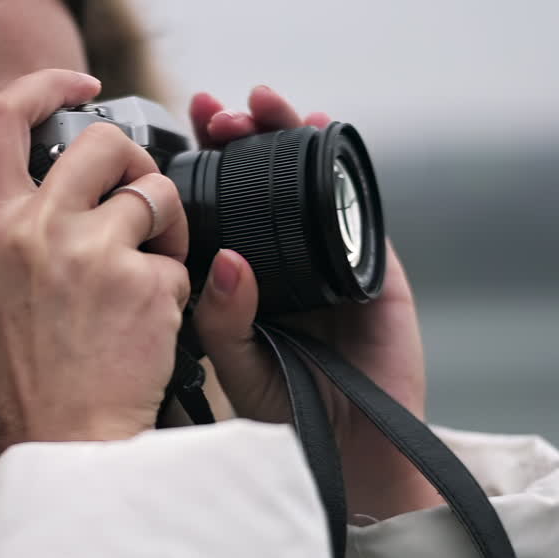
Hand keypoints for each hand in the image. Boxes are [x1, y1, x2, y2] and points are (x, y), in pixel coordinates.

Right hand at [0, 70, 190, 448]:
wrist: (61, 446)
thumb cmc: (20, 381)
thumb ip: (1, 234)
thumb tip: (31, 186)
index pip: (2, 118)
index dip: (46, 83)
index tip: (82, 83)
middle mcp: (38, 228)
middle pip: (103, 143)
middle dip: (135, 160)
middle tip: (144, 192)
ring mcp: (94, 253)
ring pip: (156, 194)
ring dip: (167, 225)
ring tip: (156, 267)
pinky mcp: (146, 284)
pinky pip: (179, 263)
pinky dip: (176, 289)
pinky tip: (154, 325)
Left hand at [190, 85, 442, 520]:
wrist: (349, 452)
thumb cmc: (285, 413)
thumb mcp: (237, 362)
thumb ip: (222, 317)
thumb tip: (226, 259)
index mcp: (244, 274)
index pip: (221, 203)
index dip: (205, 163)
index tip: (184, 127)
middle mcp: (283, 256)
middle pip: (263, 179)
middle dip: (244, 136)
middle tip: (221, 111)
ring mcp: (329, 255)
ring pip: (309, 179)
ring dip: (290, 134)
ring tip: (268, 105)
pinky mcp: (374, 264)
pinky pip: (357, 204)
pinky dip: (342, 166)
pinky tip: (324, 130)